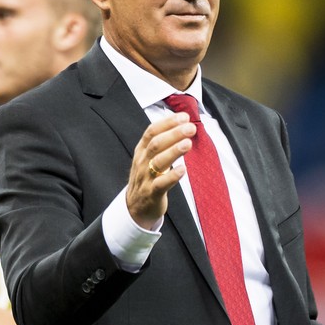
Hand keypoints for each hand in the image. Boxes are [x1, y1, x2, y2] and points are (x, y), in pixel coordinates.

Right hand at [126, 113, 194, 228]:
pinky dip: (172, 176)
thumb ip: (163, 143)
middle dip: (174, 134)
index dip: (167, 123)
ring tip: (188, 143)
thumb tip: (181, 125)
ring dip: (174, 151)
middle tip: (190, 127)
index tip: (184, 117)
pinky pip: (161, 184)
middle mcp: (142, 162)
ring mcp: (146, 178)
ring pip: (158, 162)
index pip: (152, 131)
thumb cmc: (147, 178)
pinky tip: (183, 170)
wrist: (135, 207)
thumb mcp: (149, 158)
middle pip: (156, 144)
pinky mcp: (152, 193)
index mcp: (141, 151)